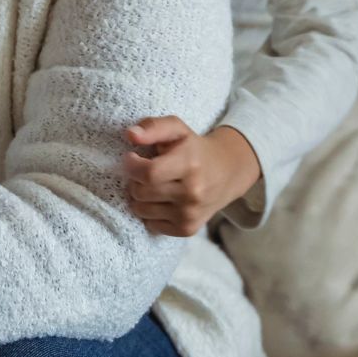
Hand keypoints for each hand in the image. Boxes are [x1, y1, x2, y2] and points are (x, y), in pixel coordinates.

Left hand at [123, 117, 261, 237]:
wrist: (227, 173)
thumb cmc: (194, 148)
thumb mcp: (177, 128)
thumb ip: (153, 127)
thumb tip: (130, 135)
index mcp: (189, 165)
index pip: (148, 173)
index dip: (132, 165)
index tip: (131, 157)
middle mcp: (192, 193)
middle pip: (141, 193)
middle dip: (134, 180)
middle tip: (142, 171)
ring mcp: (190, 214)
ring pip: (141, 210)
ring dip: (139, 197)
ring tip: (151, 185)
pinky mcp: (187, 229)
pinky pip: (151, 225)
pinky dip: (149, 213)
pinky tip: (160, 200)